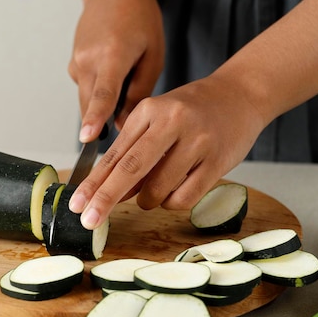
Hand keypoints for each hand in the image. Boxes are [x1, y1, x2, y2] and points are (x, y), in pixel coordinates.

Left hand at [68, 75, 266, 229]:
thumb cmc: (191, 112)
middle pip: (129, 170)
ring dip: (149, 201)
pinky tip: (179, 188)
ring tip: (158, 187)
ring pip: (157, 191)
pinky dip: (173, 202)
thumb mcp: (156, 121)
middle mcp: (171, 123)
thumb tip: (112, 194)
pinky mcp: (217, 162)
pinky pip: (183, 199)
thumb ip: (133, 154)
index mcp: (148, 111)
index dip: (93, 184)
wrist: (240, 95)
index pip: (114, 155)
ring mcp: (196, 142)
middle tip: (89, 221)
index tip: (76, 205)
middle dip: (105, 199)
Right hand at [69, 0, 164, 141]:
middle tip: (124, 109)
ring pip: (86, 99)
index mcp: (112, 55)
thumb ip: (139, 94)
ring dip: (102, 102)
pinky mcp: (72, 65)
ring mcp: (76, 62)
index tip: (87, 138)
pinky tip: (111, 69)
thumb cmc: (139, 19)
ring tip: (123, 77)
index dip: (95, 118)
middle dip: (104, 118)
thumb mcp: (153, 56)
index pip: (103, 94)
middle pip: (91, 105)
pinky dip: (97, 89)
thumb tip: (122, 124)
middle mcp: (88, 60)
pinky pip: (85, 88)